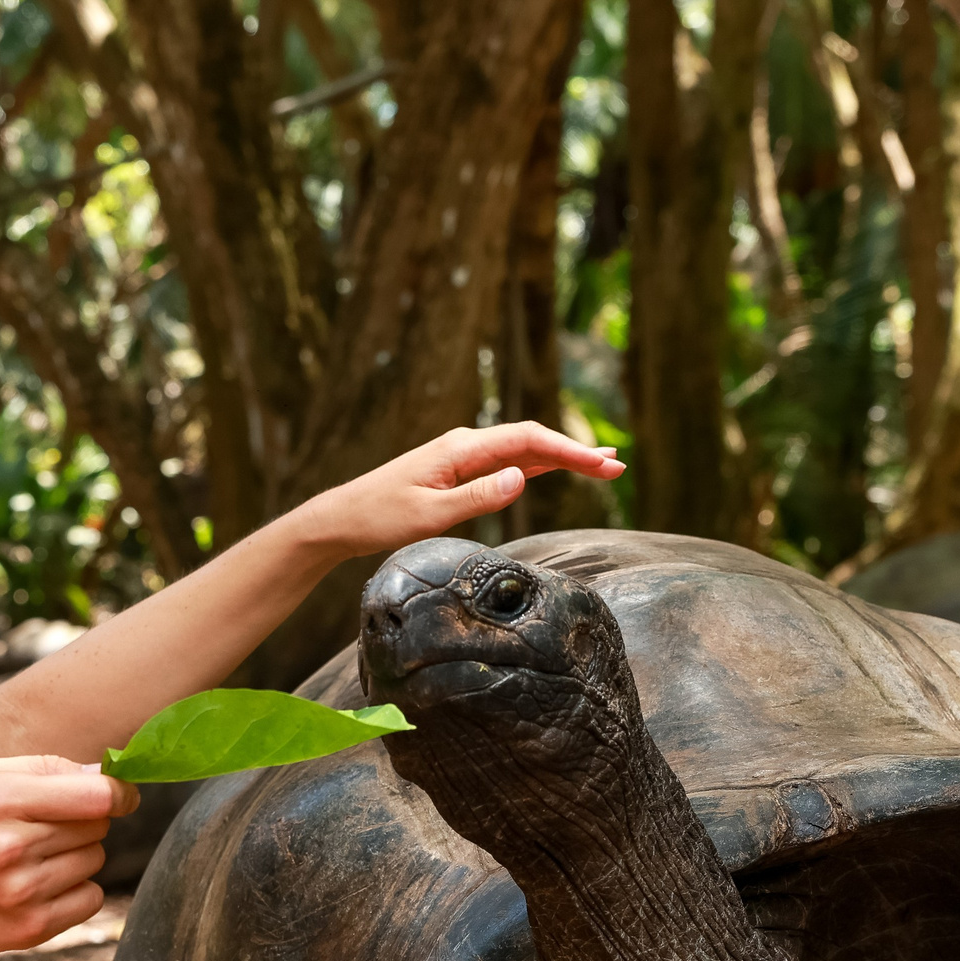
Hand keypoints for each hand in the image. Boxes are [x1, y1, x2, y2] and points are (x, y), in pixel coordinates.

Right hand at [0, 756, 138, 960]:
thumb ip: (38, 767)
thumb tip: (104, 775)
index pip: (96, 794)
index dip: (118, 792)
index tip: (118, 795)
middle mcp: (13, 845)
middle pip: (97, 825)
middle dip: (82, 820)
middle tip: (43, 826)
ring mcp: (23, 891)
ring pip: (95, 860)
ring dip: (76, 854)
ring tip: (30, 857)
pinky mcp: (30, 929)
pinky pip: (91, 899)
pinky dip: (76, 889)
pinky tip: (38, 884)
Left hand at [288, 423, 623, 560]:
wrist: (341, 519)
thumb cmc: (379, 518)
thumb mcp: (429, 515)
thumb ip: (477, 496)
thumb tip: (522, 477)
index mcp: (460, 449)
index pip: (525, 440)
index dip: (568, 450)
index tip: (601, 463)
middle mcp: (465, 446)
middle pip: (531, 441)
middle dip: (576, 452)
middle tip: (618, 466)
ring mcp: (462, 457)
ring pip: (522, 451)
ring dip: (562, 457)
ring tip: (604, 464)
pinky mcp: (458, 472)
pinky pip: (506, 463)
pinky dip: (538, 465)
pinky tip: (558, 467)